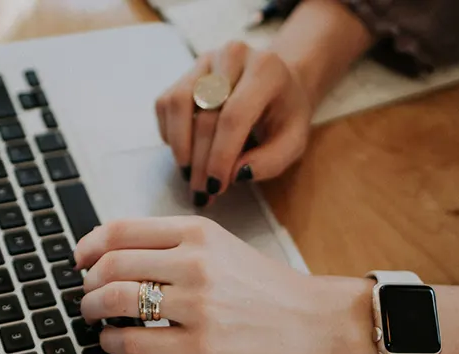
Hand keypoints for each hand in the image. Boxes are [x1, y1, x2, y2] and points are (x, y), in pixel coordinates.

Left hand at [72, 216, 378, 353]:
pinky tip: (111, 342)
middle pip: (112, 264)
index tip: (79, 258)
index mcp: (197, 232)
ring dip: (92, 309)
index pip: (121, 229)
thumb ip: (174, 244)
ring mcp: (198, 304)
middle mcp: (195, 262)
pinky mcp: (202, 345)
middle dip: (87, 282)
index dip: (89, 245)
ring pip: (117, 300)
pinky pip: (136, 341)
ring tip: (93, 316)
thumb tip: (117, 253)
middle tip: (85, 293)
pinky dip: (112, 342)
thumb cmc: (267, 286)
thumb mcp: (221, 246)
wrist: (314, 321)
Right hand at [155, 41, 312, 206]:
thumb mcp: (293, 141)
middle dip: (200, 161)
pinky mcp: (186, 71)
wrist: (277, 82)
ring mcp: (205, 61)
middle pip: (205, 115)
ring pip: (177, 104)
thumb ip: (270, 161)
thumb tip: (235, 174)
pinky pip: (166, 104)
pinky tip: (186, 151)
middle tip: (201, 192)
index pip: (234, 116)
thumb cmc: (285, 114)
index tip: (216, 186)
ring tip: (189, 174)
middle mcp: (232, 56)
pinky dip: (170, 133)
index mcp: (265, 69)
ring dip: (179, 146)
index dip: (220, 155)